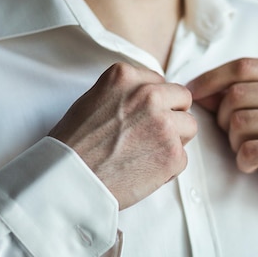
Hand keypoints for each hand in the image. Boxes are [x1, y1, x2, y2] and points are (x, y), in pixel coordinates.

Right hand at [50, 63, 196, 209]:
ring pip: (189, 126)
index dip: (155, 103)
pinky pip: (183, 157)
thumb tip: (151, 97)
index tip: (142, 118)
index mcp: (125, 77)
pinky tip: (143, 172)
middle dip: (172, 116)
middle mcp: (148, 95)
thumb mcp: (93, 100)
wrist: (68, 180)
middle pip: (182, 99)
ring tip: (146, 154)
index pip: (161, 82)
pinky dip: (168, 168)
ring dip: (174, 141)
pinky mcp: (172, 154)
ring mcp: (163, 124)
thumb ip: (124, 93)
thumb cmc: (73, 145)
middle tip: (151, 136)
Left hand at [188, 58, 257, 256]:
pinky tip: (253, 165)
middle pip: (237, 94)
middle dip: (223, 118)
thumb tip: (199, 89)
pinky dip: (243, 161)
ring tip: (246, 150)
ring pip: (239, 122)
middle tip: (233, 136)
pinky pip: (249, 150)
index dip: (211, 78)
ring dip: (233, 142)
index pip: (244, 66)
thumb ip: (250, 92)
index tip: (193, 93)